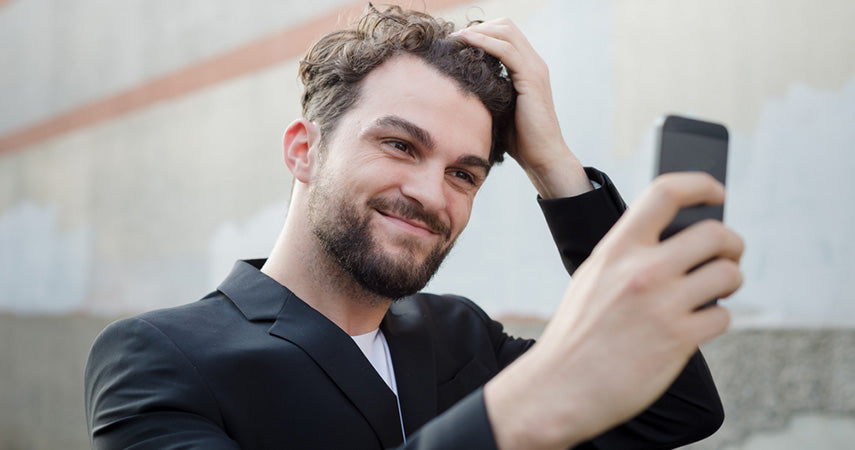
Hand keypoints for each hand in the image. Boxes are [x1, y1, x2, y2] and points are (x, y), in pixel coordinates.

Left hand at [455, 19, 591, 197]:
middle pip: (505, 26)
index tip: (457, 42)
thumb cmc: (520, 140)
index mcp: (528, 68)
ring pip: (506, 32)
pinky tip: (466, 43)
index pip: (505, 35)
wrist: (542, 156)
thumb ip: (490, 92)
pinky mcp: (531, 78)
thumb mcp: (500, 109)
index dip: (481, 32)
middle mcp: (534, 63)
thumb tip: (461, 86)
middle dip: (478, 27)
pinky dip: (484, 42)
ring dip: (477, 31)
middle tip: (453, 39)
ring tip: (455, 38)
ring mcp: (535, 69)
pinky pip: (506, 50)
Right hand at [484, 173, 743, 448]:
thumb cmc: (577, 334)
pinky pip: (722, 316)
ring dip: (731, 281)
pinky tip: (698, 326)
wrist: (559, 387)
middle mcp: (642, 270)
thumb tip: (679, 240)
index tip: (716, 192)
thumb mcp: (593, 279)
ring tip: (719, 290)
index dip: (700, 184)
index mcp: (617, 248)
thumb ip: (630, 255)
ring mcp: (662, 304)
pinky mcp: (678, 340)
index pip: (666, 193)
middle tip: (728, 254)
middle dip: (732, 243)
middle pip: (715, 233)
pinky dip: (717, 320)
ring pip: (728, 274)